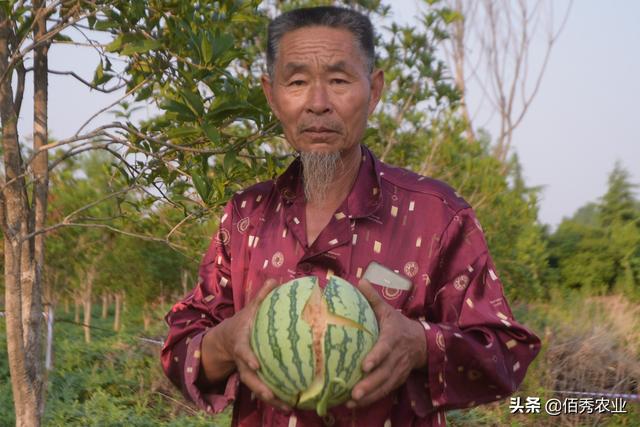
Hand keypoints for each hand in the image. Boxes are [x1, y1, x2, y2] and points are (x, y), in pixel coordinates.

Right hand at [204, 279, 290, 411]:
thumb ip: (262, 296)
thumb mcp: (249, 309)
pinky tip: (294, 403)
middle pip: (249, 379)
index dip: (249, 358)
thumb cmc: (243, 323)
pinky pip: (266, 390)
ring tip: (289, 407)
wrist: (226, 340)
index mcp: (241, 345)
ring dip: (272, 399)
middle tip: (273, 397)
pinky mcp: (256, 378)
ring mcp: (248, 373)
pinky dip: (278, 398)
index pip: (243, 353)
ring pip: (258, 390)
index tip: (257, 364)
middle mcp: (244, 362)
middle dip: (260, 389)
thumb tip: (275, 278)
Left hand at [347, 279, 426, 407]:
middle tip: (354, 392)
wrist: (422, 341)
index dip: (376, 357)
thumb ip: (373, 298)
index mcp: (393, 337)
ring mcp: (399, 370)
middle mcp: (397, 356)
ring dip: (370, 395)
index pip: (385, 348)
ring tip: (352, 402)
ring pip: (385, 385)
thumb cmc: (397, 324)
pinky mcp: (398, 380)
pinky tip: (356, 404)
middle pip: (385, 372)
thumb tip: (359, 281)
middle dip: (370, 384)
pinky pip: (386, 391)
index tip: (364, 365)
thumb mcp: (388, 309)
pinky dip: (372, 399)